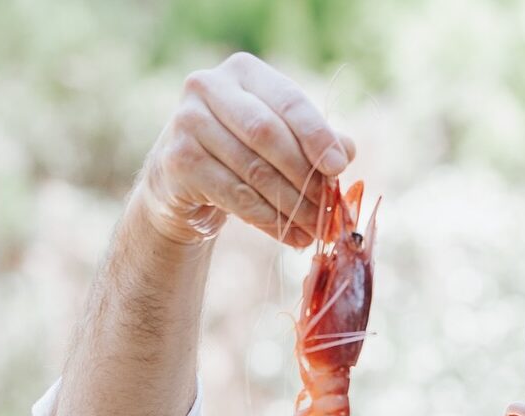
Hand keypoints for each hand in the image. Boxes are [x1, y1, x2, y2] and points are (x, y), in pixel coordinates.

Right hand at [134, 52, 354, 247]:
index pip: (289, 100)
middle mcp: (208, 86)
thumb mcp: (282, 139)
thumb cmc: (244, 152)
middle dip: (305, 176)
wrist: (183, 179)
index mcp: (243, 71)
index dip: (317, 136)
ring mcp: (187, 122)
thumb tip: (347, 150)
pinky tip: (291, 236)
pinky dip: (269, 219)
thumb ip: (316, 139)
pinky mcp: (176, 160)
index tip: (340, 168)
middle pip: (269, 135)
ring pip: (253, 170)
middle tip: (329, 209)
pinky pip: (235, 196)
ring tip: (316, 229)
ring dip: (292, 206)